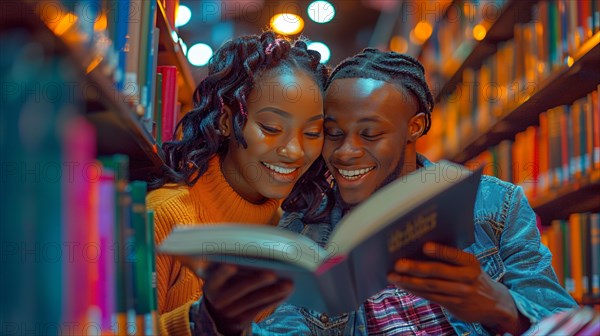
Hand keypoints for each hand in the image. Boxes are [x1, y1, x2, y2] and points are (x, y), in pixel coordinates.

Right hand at [202, 263, 292, 334]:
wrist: (218, 313)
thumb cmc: (224, 284)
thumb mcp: (220, 277)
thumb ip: (230, 267)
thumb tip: (258, 255)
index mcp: (211, 285)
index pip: (216, 278)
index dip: (223, 273)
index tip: (232, 265)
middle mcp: (218, 301)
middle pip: (241, 289)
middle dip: (258, 281)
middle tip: (273, 274)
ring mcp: (230, 312)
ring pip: (254, 300)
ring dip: (273, 291)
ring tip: (288, 284)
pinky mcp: (241, 321)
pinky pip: (260, 309)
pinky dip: (274, 300)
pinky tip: (285, 293)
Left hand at [387, 242, 528, 334]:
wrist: (494, 303)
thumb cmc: (473, 277)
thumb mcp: (469, 265)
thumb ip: (450, 258)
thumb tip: (420, 249)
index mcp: (470, 262)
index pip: (454, 255)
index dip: (440, 251)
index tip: (425, 246)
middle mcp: (467, 278)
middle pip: (437, 272)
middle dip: (415, 268)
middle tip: (398, 264)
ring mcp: (460, 293)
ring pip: (430, 286)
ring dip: (409, 281)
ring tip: (393, 276)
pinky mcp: (453, 305)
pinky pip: (430, 297)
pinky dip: (414, 290)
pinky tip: (403, 285)